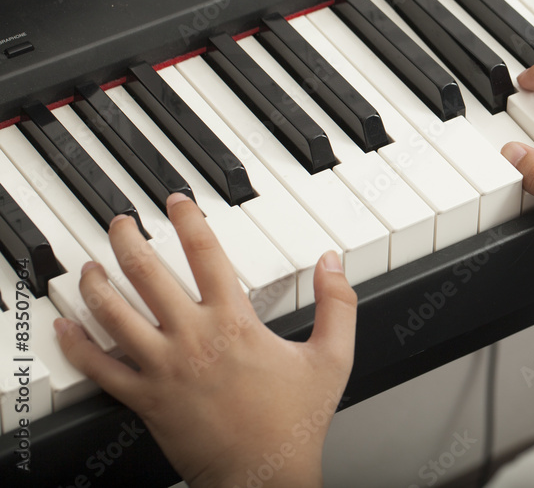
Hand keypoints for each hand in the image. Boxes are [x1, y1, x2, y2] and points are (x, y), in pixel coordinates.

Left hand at [55, 194, 356, 487]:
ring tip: (90, 265)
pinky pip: (98, 368)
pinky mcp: (144, 399)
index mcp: (234, 322)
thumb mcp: (332, 357)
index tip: (177, 202)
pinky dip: (76, 344)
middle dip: (127, 239)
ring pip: (113, 314)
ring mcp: (163, 369)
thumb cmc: (295, 422)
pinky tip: (66, 327)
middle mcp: (192, 338)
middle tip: (121, 222)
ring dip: (95, 283)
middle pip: (146, 274)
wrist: (264, 475)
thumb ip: (338, 304)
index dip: (188, 220)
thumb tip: (332, 263)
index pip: (205, 254)